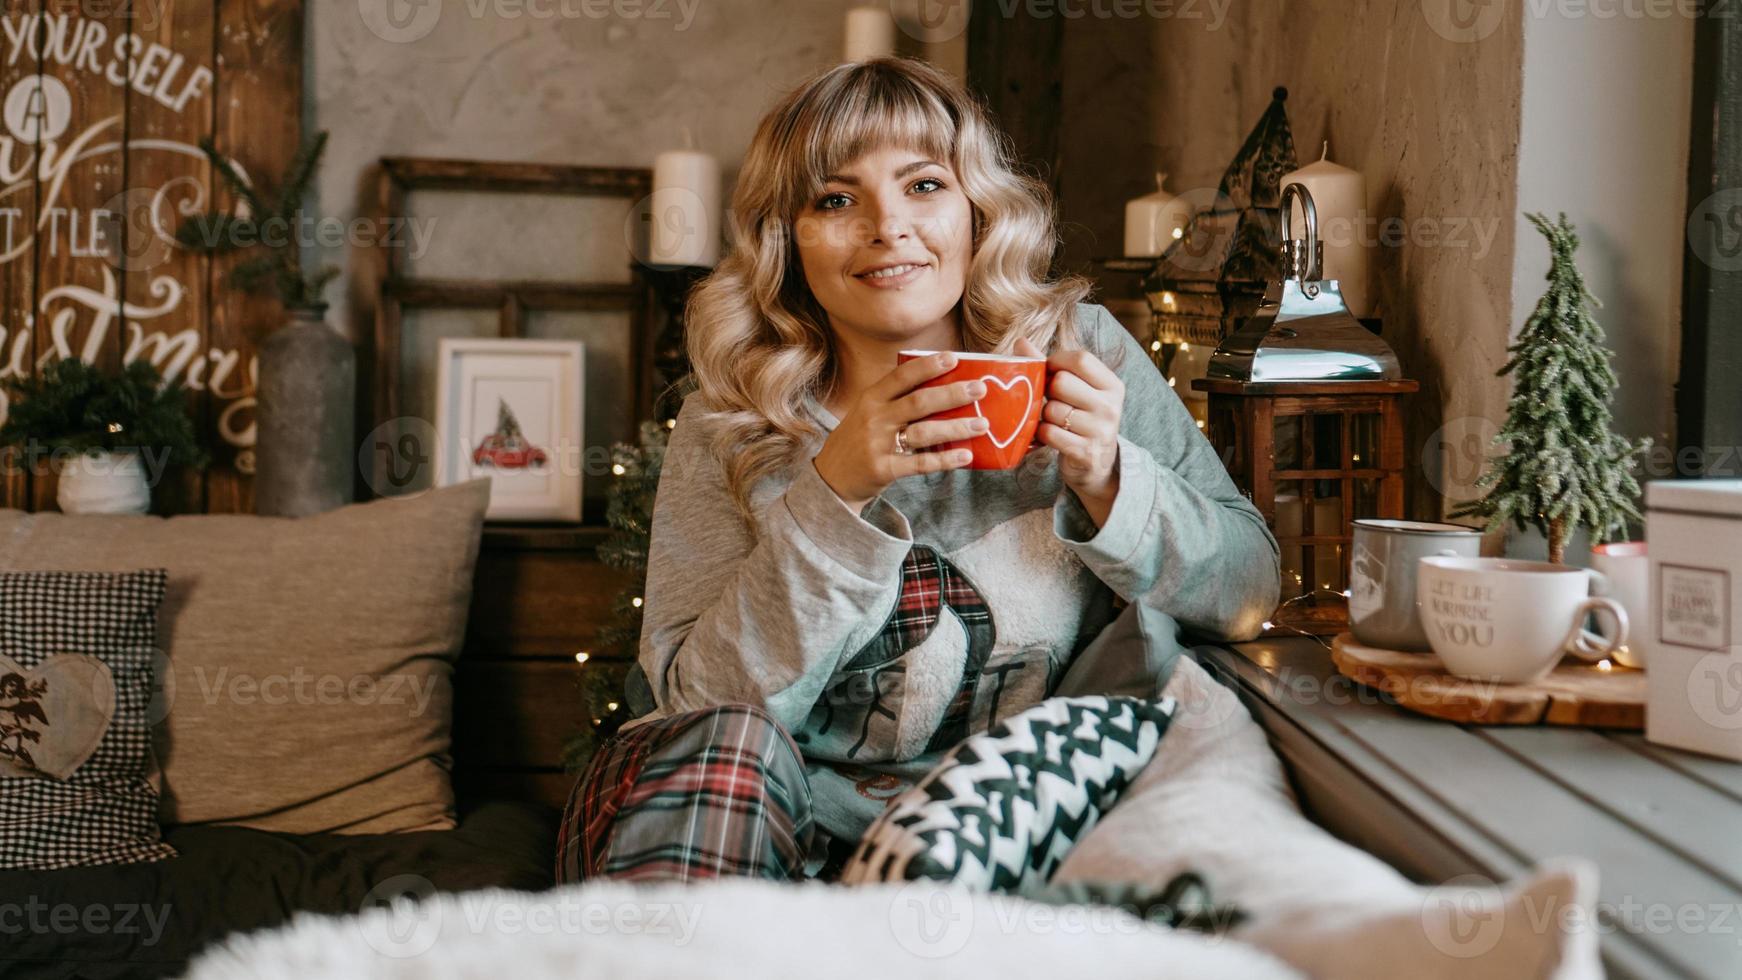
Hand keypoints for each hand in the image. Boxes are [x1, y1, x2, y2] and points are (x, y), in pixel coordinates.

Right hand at [812, 351, 991, 510]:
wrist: (831, 478)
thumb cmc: (859, 440)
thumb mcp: (869, 412)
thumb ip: (897, 399)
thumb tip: (944, 387)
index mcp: (872, 398)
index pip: (902, 376)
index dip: (928, 366)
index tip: (954, 358)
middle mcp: (874, 417)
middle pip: (919, 401)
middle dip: (952, 393)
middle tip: (980, 389)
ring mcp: (878, 444)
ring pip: (923, 432)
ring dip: (956, 427)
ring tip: (982, 424)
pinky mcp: (883, 469)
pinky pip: (920, 464)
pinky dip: (945, 460)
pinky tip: (965, 456)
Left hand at [1014, 337, 1122, 524]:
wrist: (1096, 465)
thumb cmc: (1080, 419)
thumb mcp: (1076, 390)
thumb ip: (1048, 364)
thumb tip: (1020, 341)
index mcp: (1112, 385)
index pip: (1081, 359)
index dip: (1057, 361)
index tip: (1050, 371)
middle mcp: (1111, 406)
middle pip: (1062, 382)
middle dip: (1048, 392)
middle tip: (1052, 401)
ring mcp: (1100, 431)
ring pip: (1052, 409)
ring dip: (1044, 416)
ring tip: (1053, 421)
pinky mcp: (1085, 452)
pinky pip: (1049, 433)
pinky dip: (1042, 434)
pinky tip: (1049, 436)